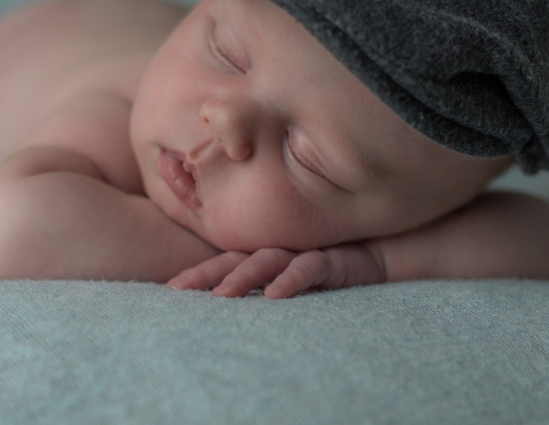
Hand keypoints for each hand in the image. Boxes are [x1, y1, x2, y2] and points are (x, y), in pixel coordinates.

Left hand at [167, 244, 385, 298]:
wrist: (376, 250)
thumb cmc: (328, 260)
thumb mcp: (291, 270)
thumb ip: (262, 276)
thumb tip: (223, 298)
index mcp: (264, 253)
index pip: (224, 261)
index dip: (199, 273)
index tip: (171, 288)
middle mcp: (278, 249)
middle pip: (236, 260)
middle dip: (208, 274)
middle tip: (181, 290)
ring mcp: (303, 251)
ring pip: (267, 261)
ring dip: (244, 278)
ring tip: (223, 296)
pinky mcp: (331, 259)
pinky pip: (309, 268)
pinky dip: (292, 280)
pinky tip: (276, 294)